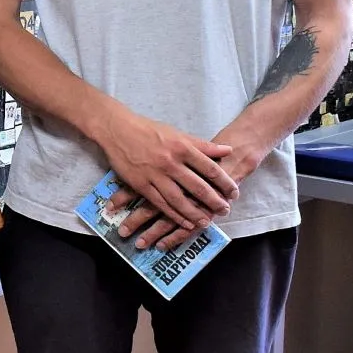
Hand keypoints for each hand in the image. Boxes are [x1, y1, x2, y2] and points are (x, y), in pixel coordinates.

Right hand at [98, 109, 235, 230]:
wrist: (117, 129)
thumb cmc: (149, 130)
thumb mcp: (178, 133)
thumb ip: (203, 145)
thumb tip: (228, 150)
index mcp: (182, 148)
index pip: (211, 169)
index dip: (225, 182)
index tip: (234, 192)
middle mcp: (171, 162)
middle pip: (198, 187)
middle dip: (214, 201)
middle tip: (226, 211)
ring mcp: (155, 175)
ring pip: (179, 200)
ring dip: (195, 213)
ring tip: (207, 222)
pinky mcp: (141, 184)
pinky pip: (161, 204)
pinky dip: (174, 215)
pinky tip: (185, 223)